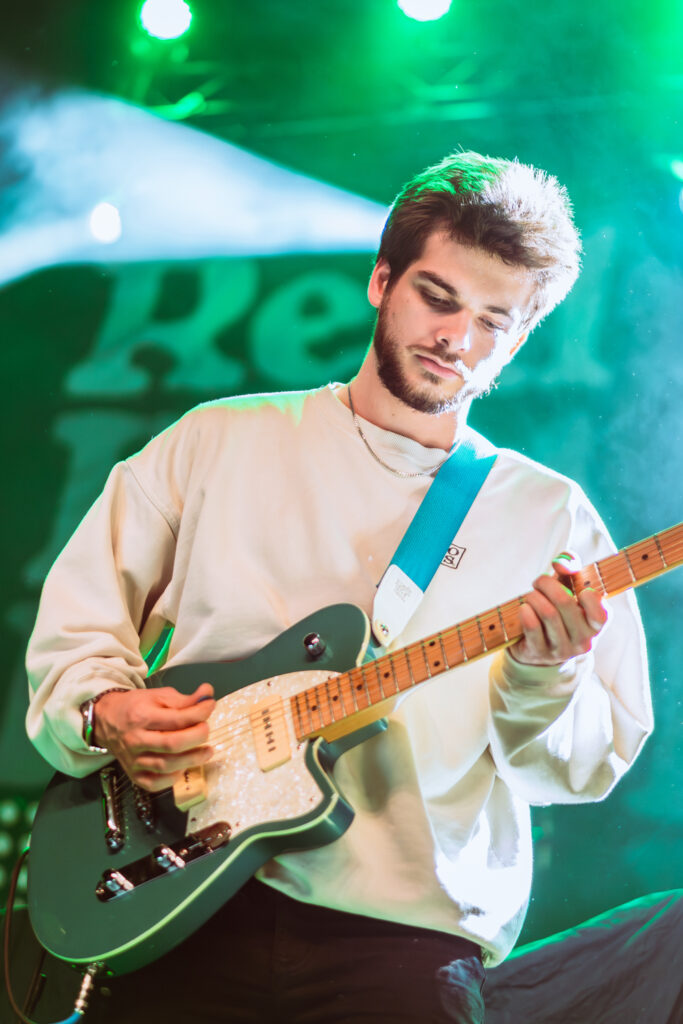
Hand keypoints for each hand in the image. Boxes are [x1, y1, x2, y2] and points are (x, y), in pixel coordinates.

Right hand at [93, 683, 215, 790]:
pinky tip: (183, 765)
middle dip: (197, 737)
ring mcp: (134, 760)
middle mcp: (135, 740)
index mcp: (141, 716)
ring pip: (167, 766)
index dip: (200, 713)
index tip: (210, 705)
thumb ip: (184, 699)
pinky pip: (156, 783)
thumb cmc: (135, 707)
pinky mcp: (134, 775)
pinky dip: (173, 777)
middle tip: (207, 730)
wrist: (107, 721)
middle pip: (173, 745)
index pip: (177, 719)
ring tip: (206, 751)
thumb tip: (208, 695)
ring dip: (192, 759)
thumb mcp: (158, 696)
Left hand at [510, 552, 607, 666]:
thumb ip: (571, 568)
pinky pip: (532, 626)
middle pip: (565, 603)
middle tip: (539, 581)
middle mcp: (584, 641)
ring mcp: (562, 650)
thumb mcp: (569, 588)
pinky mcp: (540, 653)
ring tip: (531, 595)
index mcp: (596, 625)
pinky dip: (525, 611)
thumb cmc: (558, 610)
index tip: (578, 589)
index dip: (589, 597)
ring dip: (534, 596)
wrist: (538, 647)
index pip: (601, 613)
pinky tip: (524, 608)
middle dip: (547, 584)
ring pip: (547, 613)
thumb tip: (561, 563)